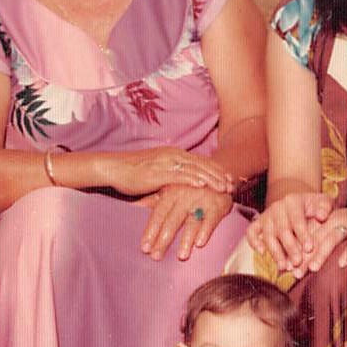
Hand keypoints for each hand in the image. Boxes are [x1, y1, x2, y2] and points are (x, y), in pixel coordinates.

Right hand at [101, 147, 236, 200]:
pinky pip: (179, 174)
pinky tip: (202, 184)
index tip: (227, 177)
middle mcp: (172, 155)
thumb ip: (169, 180)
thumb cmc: (132, 173)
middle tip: (231, 183)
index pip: (199, 161)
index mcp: (173, 154)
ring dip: (210, 178)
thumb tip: (179, 192)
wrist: (114, 168)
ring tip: (223, 186)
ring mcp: (166, 161)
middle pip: (201, 164)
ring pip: (194, 169)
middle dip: (218, 174)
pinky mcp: (158, 170)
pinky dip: (192, 178)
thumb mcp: (155, 174)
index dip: (215, 169)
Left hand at [141, 186, 233, 261]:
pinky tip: (200, 243)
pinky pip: (212, 219)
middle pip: (172, 221)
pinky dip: (206, 230)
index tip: (145, 248)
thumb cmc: (190, 184)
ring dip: (186, 239)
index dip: (151, 231)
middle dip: (164, 240)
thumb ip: (155, 199)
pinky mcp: (218, 204)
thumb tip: (134, 205)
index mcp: (171, 193)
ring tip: (181, 256)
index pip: (158, 214)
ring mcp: (202, 200)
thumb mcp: (172, 188)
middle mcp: (185, 197)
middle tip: (156, 257)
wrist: (219, 171)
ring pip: (192, 222)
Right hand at [247, 191, 333, 277]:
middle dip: (289, 247)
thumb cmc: (315, 207)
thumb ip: (325, 207)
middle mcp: (277, 207)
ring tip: (284, 267)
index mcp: (293, 201)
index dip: (302, 234)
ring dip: (275, 252)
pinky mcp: (258, 224)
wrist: (299, 204)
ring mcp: (266, 216)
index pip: (297, 219)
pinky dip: (253, 242)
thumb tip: (321, 216)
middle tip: (298, 262)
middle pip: (281, 229)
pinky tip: (262, 254)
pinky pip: (251, 232)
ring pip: (267, 234)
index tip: (309, 248)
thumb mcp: (324, 202)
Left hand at [300, 205, 346, 272]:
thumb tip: (299, 267)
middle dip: (304, 256)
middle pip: (315, 239)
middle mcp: (332, 221)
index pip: (306, 237)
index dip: (295, 252)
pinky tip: (342, 264)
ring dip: (322, 254)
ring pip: (332, 239)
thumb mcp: (333, 233)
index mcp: (323, 221)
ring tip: (313, 269)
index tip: (287, 268)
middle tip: (295, 272)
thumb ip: (318, 246)